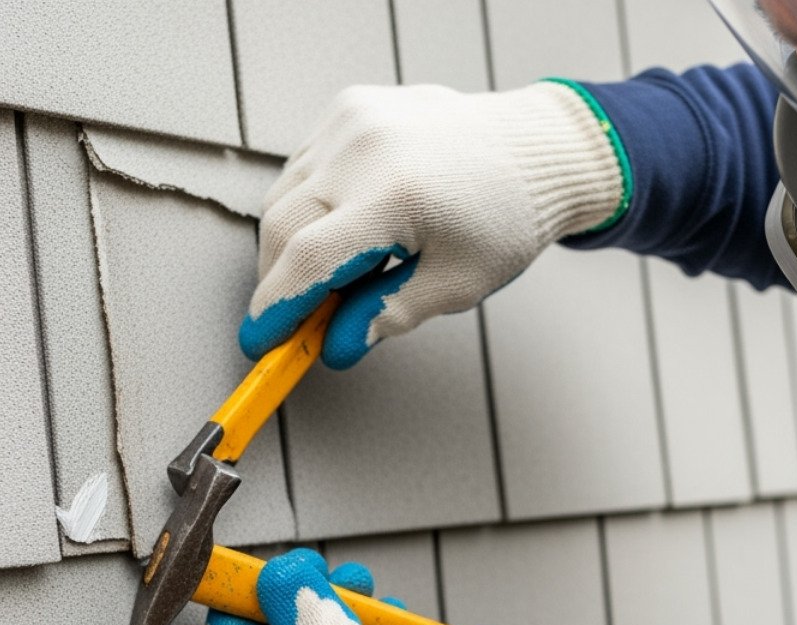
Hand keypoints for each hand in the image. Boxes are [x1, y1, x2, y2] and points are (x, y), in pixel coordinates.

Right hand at [241, 81, 626, 369]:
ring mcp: (351, 121)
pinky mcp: (348, 107)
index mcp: (397, 195)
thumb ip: (388, 315)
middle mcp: (365, 148)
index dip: (277, 309)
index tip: (262, 343)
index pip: (309, 261)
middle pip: (283, 228)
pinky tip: (342, 224)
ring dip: (290, 244)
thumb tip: (335, 346)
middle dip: (278, 283)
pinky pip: (302, 166)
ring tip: (332, 275)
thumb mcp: (457, 284)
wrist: (534, 149)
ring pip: (284, 195)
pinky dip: (307, 203)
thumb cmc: (506, 215)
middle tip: (297, 321)